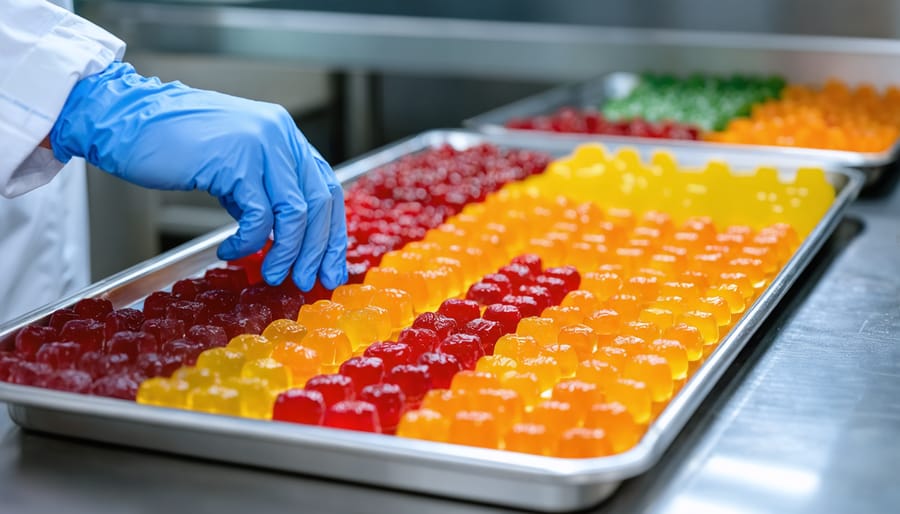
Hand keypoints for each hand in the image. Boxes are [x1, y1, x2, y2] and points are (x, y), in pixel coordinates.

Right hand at [50, 62, 347, 290]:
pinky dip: (249, 242)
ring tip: (272, 273)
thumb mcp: (233, 164)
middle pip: (319, 202)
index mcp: (284, 133)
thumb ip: (261, 191)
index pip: (326, 186)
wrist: (125, 122)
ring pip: (295, 212)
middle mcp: (279, 134)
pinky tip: (231, 250)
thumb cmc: (173, 144)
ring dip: (286, 252)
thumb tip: (284, 236)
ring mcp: (260, 144)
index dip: (331, 231)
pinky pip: (259, 217)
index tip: (329, 264)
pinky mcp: (235, 162)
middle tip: (306, 279)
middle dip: (317, 249)